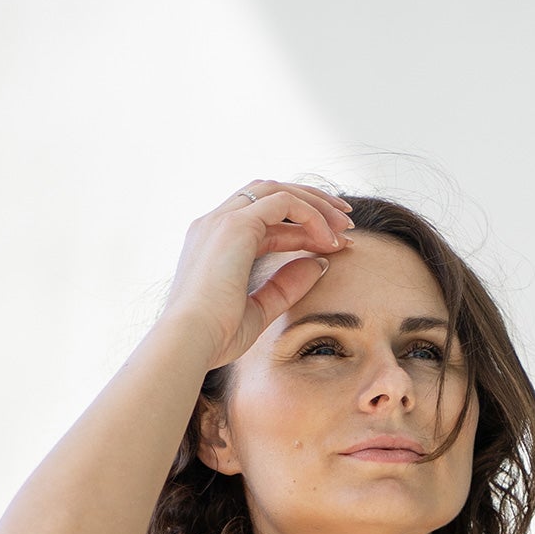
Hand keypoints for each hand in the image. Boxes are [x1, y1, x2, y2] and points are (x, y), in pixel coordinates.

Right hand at [157, 180, 354, 370]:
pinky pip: (284, 203)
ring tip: (344, 226)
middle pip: (270, 194)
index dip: (301, 230)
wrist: (190, 342)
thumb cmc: (215, 338)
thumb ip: (285, 287)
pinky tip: (328, 239)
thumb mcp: (258, 311)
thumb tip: (319, 265)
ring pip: (278, 191)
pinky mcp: (235, 224)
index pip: (264, 222)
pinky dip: (311, 215)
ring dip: (315, 204)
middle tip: (345, 223)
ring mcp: (222, 220)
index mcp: (214, 244)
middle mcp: (214, 224)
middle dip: (310, 204)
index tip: (333, 246)